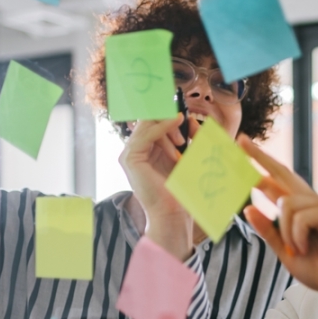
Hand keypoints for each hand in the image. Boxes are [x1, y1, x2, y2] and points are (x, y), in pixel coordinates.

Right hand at [119, 114, 199, 259]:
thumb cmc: (180, 189)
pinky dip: (163, 126)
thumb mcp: (184, 156)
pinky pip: (146, 134)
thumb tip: (187, 118)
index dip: (166, 111)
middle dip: (168, 118)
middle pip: (149, 120)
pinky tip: (176, 121)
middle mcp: (135, 150)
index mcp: (146, 149)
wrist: (173, 212)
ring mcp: (130, 154)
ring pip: (148, 125)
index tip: (183, 106)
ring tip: (183, 141)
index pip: (153, 121)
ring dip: (168, 126)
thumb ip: (184, 137)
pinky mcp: (130, 158)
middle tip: (186, 122)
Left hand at [238, 136, 317, 308]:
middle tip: (241, 142)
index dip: (261, 165)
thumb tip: (248, 209)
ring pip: (286, 203)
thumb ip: (268, 230)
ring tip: (297, 250)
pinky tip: (305, 248)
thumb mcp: (284, 251)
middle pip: (283, 173)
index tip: (242, 148)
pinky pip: (301, 217)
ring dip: (286, 232)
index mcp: (299, 210)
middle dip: (261, 158)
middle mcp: (311, 202)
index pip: (277, 182)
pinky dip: (297, 236)